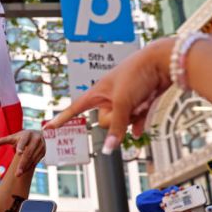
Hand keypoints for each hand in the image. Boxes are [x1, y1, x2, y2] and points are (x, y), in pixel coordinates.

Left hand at [0, 130, 45, 176]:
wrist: (37, 134)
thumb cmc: (22, 137)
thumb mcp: (13, 137)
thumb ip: (4, 140)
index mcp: (27, 134)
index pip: (23, 141)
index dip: (20, 146)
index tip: (18, 153)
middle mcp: (36, 139)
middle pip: (28, 153)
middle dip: (22, 164)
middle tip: (17, 174)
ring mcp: (41, 146)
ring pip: (33, 159)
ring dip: (26, 167)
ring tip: (18, 174)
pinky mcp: (43, 152)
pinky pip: (36, 161)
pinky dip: (30, 167)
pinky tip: (24, 171)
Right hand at [44, 37, 173, 152]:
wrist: (163, 62)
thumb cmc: (137, 74)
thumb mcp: (123, 102)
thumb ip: (116, 127)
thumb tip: (108, 150)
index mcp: (96, 92)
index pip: (74, 109)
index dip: (62, 119)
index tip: (48, 128)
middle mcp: (108, 97)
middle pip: (104, 121)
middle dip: (117, 118)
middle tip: (127, 105)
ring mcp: (123, 101)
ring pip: (122, 122)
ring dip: (132, 117)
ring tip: (141, 102)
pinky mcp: (138, 103)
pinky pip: (134, 122)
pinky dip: (137, 125)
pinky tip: (140, 131)